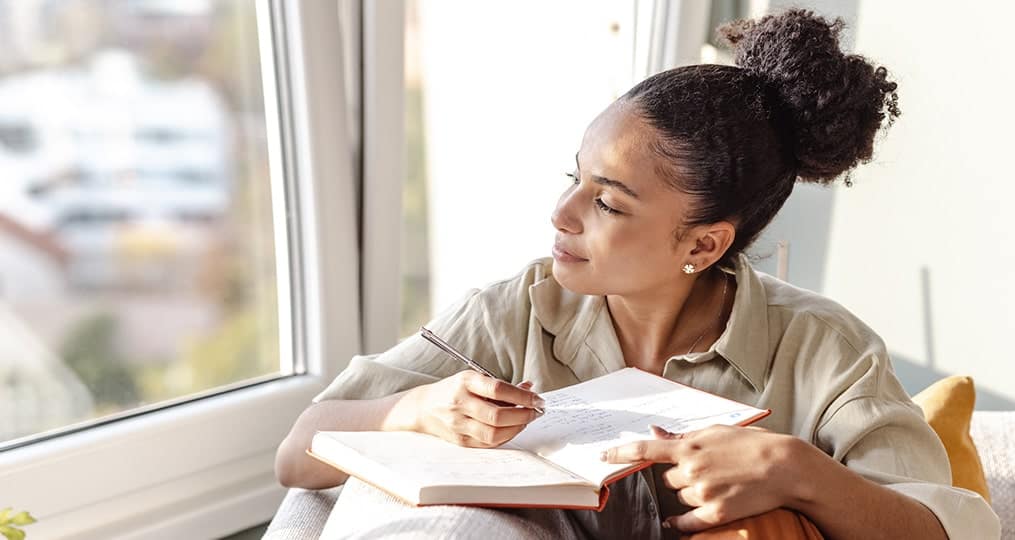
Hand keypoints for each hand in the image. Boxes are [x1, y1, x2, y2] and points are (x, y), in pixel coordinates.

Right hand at [409, 371, 544, 447]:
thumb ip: (501, 386)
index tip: (537, 399)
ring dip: (517, 428)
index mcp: (465, 383)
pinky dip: (505, 437)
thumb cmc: (453, 390)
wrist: (424, 407)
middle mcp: (460, 403)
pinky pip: (488, 443)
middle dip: (523, 415)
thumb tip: (529, 389)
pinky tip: (512, 429)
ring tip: (526, 420)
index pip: (499, 390)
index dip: (522, 396)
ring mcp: (459, 424)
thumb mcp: (474, 379)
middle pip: (498, 416)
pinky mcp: (461, 440)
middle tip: (536, 411)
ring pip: (494, 433)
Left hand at [602, 424, 805, 532]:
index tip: (602, 456)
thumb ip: (683, 436)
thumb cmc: (751, 445)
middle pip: (667, 480)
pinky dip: (680, 523)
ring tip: (718, 484)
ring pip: (679, 498)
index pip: (645, 450)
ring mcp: (703, 492)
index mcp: (690, 446)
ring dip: (690, 495)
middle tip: (704, 471)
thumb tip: (655, 432)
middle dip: (679, 476)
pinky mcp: (716, 513)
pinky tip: (676, 522)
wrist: (785, 467)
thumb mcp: (716, 432)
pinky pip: (687, 522)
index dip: (620, 453)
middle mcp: (692, 469)